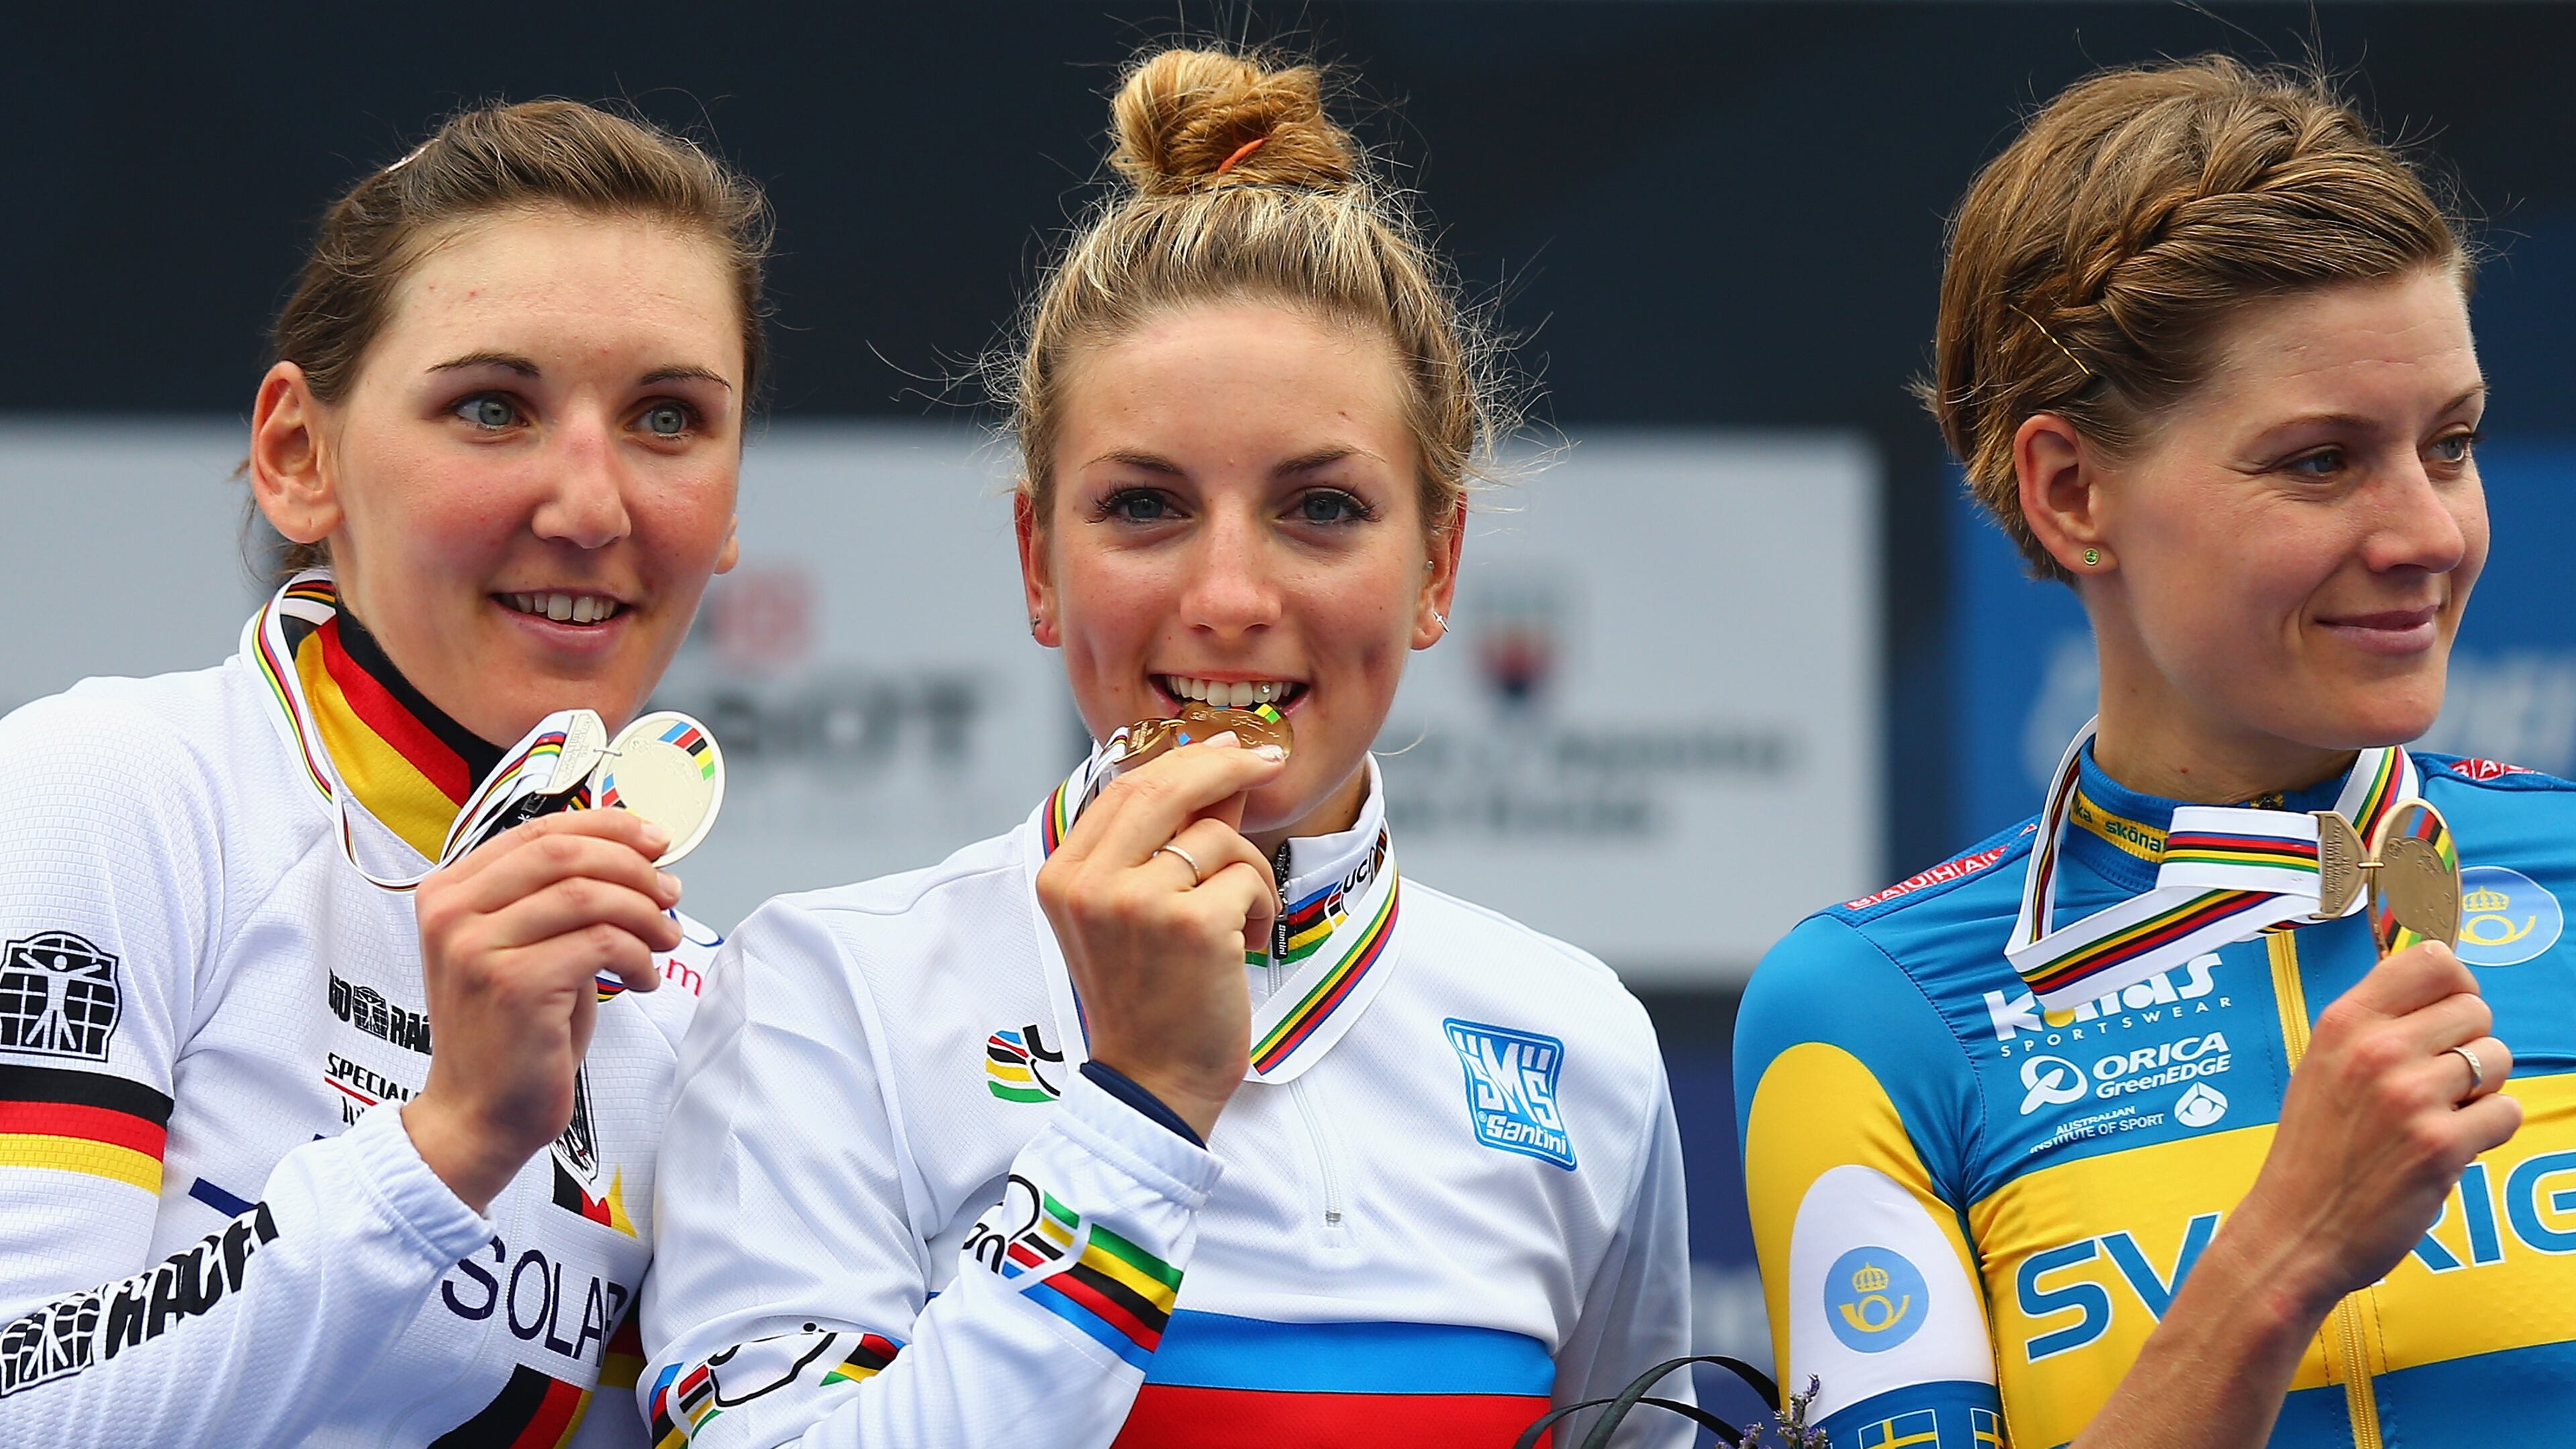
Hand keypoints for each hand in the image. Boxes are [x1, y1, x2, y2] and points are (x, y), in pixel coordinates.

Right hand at [403, 809, 680, 1211]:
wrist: (478, 1111)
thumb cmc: (511, 1030)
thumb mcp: (521, 945)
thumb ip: (555, 894)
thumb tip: (635, 848)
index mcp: (449, 892)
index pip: (539, 831)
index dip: (607, 826)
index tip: (654, 841)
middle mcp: (452, 913)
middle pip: (565, 853)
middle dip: (633, 868)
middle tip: (670, 894)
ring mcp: (478, 949)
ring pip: (590, 896)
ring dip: (645, 915)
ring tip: (664, 941)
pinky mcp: (515, 985)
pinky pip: (603, 944)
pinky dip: (639, 957)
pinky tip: (644, 978)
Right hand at [1034, 733, 1287, 1139]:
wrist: (1154, 1081)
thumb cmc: (1149, 999)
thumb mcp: (1134, 911)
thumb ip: (1164, 842)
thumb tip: (1218, 768)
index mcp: (1063, 875)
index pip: (1125, 787)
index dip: (1182, 761)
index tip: (1225, 748)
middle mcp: (1089, 883)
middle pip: (1165, 788)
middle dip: (1226, 765)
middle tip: (1270, 761)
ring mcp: (1136, 902)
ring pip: (1217, 837)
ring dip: (1246, 873)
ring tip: (1235, 924)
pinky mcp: (1189, 924)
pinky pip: (1247, 878)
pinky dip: (1259, 908)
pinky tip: (1240, 949)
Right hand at [2232, 939, 2520, 1316]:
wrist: (2295, 1230)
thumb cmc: (2314, 1149)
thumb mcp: (2323, 1065)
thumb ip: (2375, 1024)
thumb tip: (2445, 986)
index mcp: (2343, 1021)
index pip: (2433, 959)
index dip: (2457, 985)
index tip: (2448, 1015)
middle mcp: (2375, 1049)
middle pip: (2477, 1010)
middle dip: (2470, 1045)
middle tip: (2437, 1084)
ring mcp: (2409, 1097)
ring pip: (2498, 1059)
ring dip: (2482, 1089)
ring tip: (2439, 1116)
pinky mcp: (2441, 1145)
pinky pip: (2506, 1112)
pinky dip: (2488, 1131)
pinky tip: (2448, 1148)